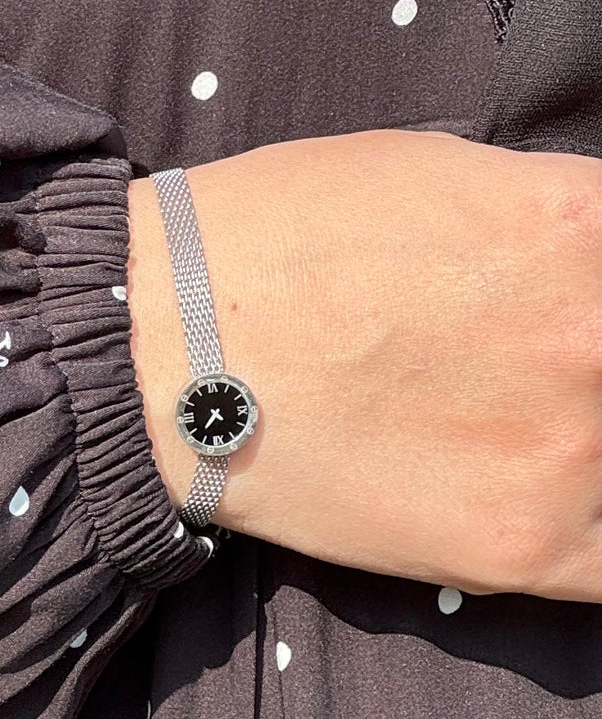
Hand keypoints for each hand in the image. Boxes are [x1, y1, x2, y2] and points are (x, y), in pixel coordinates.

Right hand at [125, 129, 601, 600]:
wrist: (160, 351)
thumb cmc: (278, 242)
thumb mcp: (437, 173)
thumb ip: (548, 223)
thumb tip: (589, 260)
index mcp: (582, 225)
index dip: (594, 296)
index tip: (565, 314)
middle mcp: (598, 332)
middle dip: (577, 365)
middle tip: (515, 372)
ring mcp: (574, 446)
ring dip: (580, 443)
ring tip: (503, 431)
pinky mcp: (532, 544)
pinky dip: (589, 531)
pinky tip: (537, 505)